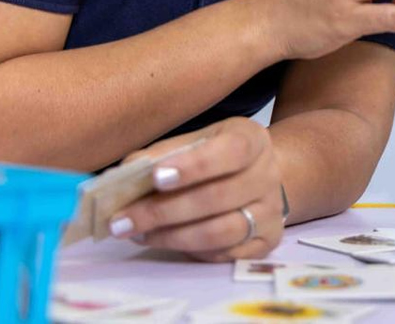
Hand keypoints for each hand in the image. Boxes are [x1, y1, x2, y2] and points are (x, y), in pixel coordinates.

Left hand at [111, 118, 284, 262]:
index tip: (155, 177)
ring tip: (138, 234)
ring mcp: (271, 211)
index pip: (231, 151)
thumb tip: (124, 175)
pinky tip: (164, 241)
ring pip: (221, 232)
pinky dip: (189, 251)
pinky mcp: (267, 241)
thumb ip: (163, 154)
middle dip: (164, 211)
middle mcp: (268, 175)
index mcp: (253, 140)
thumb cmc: (216, 156)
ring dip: (172, 236)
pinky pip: (224, 254)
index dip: (194, 166)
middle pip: (218, 197)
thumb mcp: (195, 142)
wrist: (256, 176)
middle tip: (124, 220)